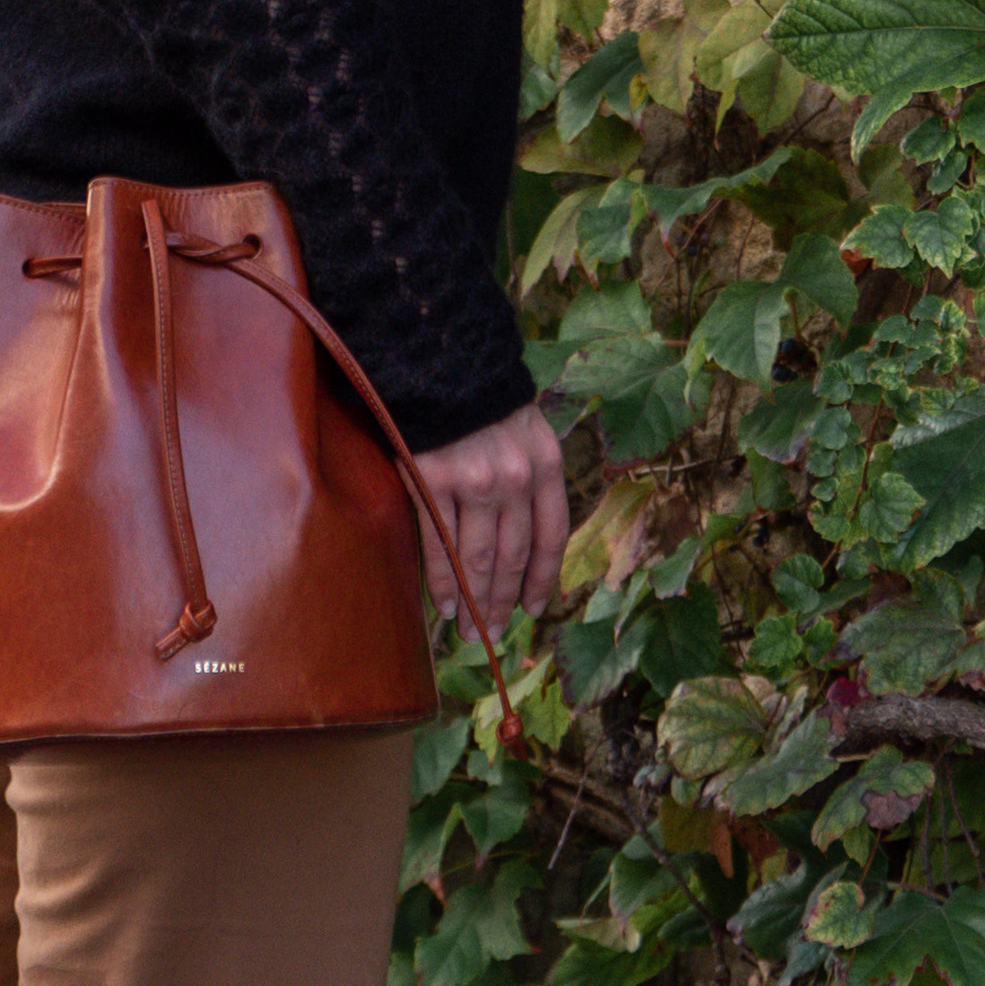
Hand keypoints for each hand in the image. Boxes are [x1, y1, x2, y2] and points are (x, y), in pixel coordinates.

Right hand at [413, 398, 570, 635]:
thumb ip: (528, 472)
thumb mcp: (523, 426)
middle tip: (495, 634)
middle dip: (504, 601)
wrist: (436, 352)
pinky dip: (443, 582)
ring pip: (478, 559)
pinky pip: (441, 545)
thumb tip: (519, 531)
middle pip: (514, 555)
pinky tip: (444, 604)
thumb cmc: (479, 392)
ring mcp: (474, 481)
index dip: (543, 577)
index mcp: (546, 462)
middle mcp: (516, 477)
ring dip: (475, 602)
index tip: (535, 608)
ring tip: (470, 630)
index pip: (552, 535)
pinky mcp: (432, 481)